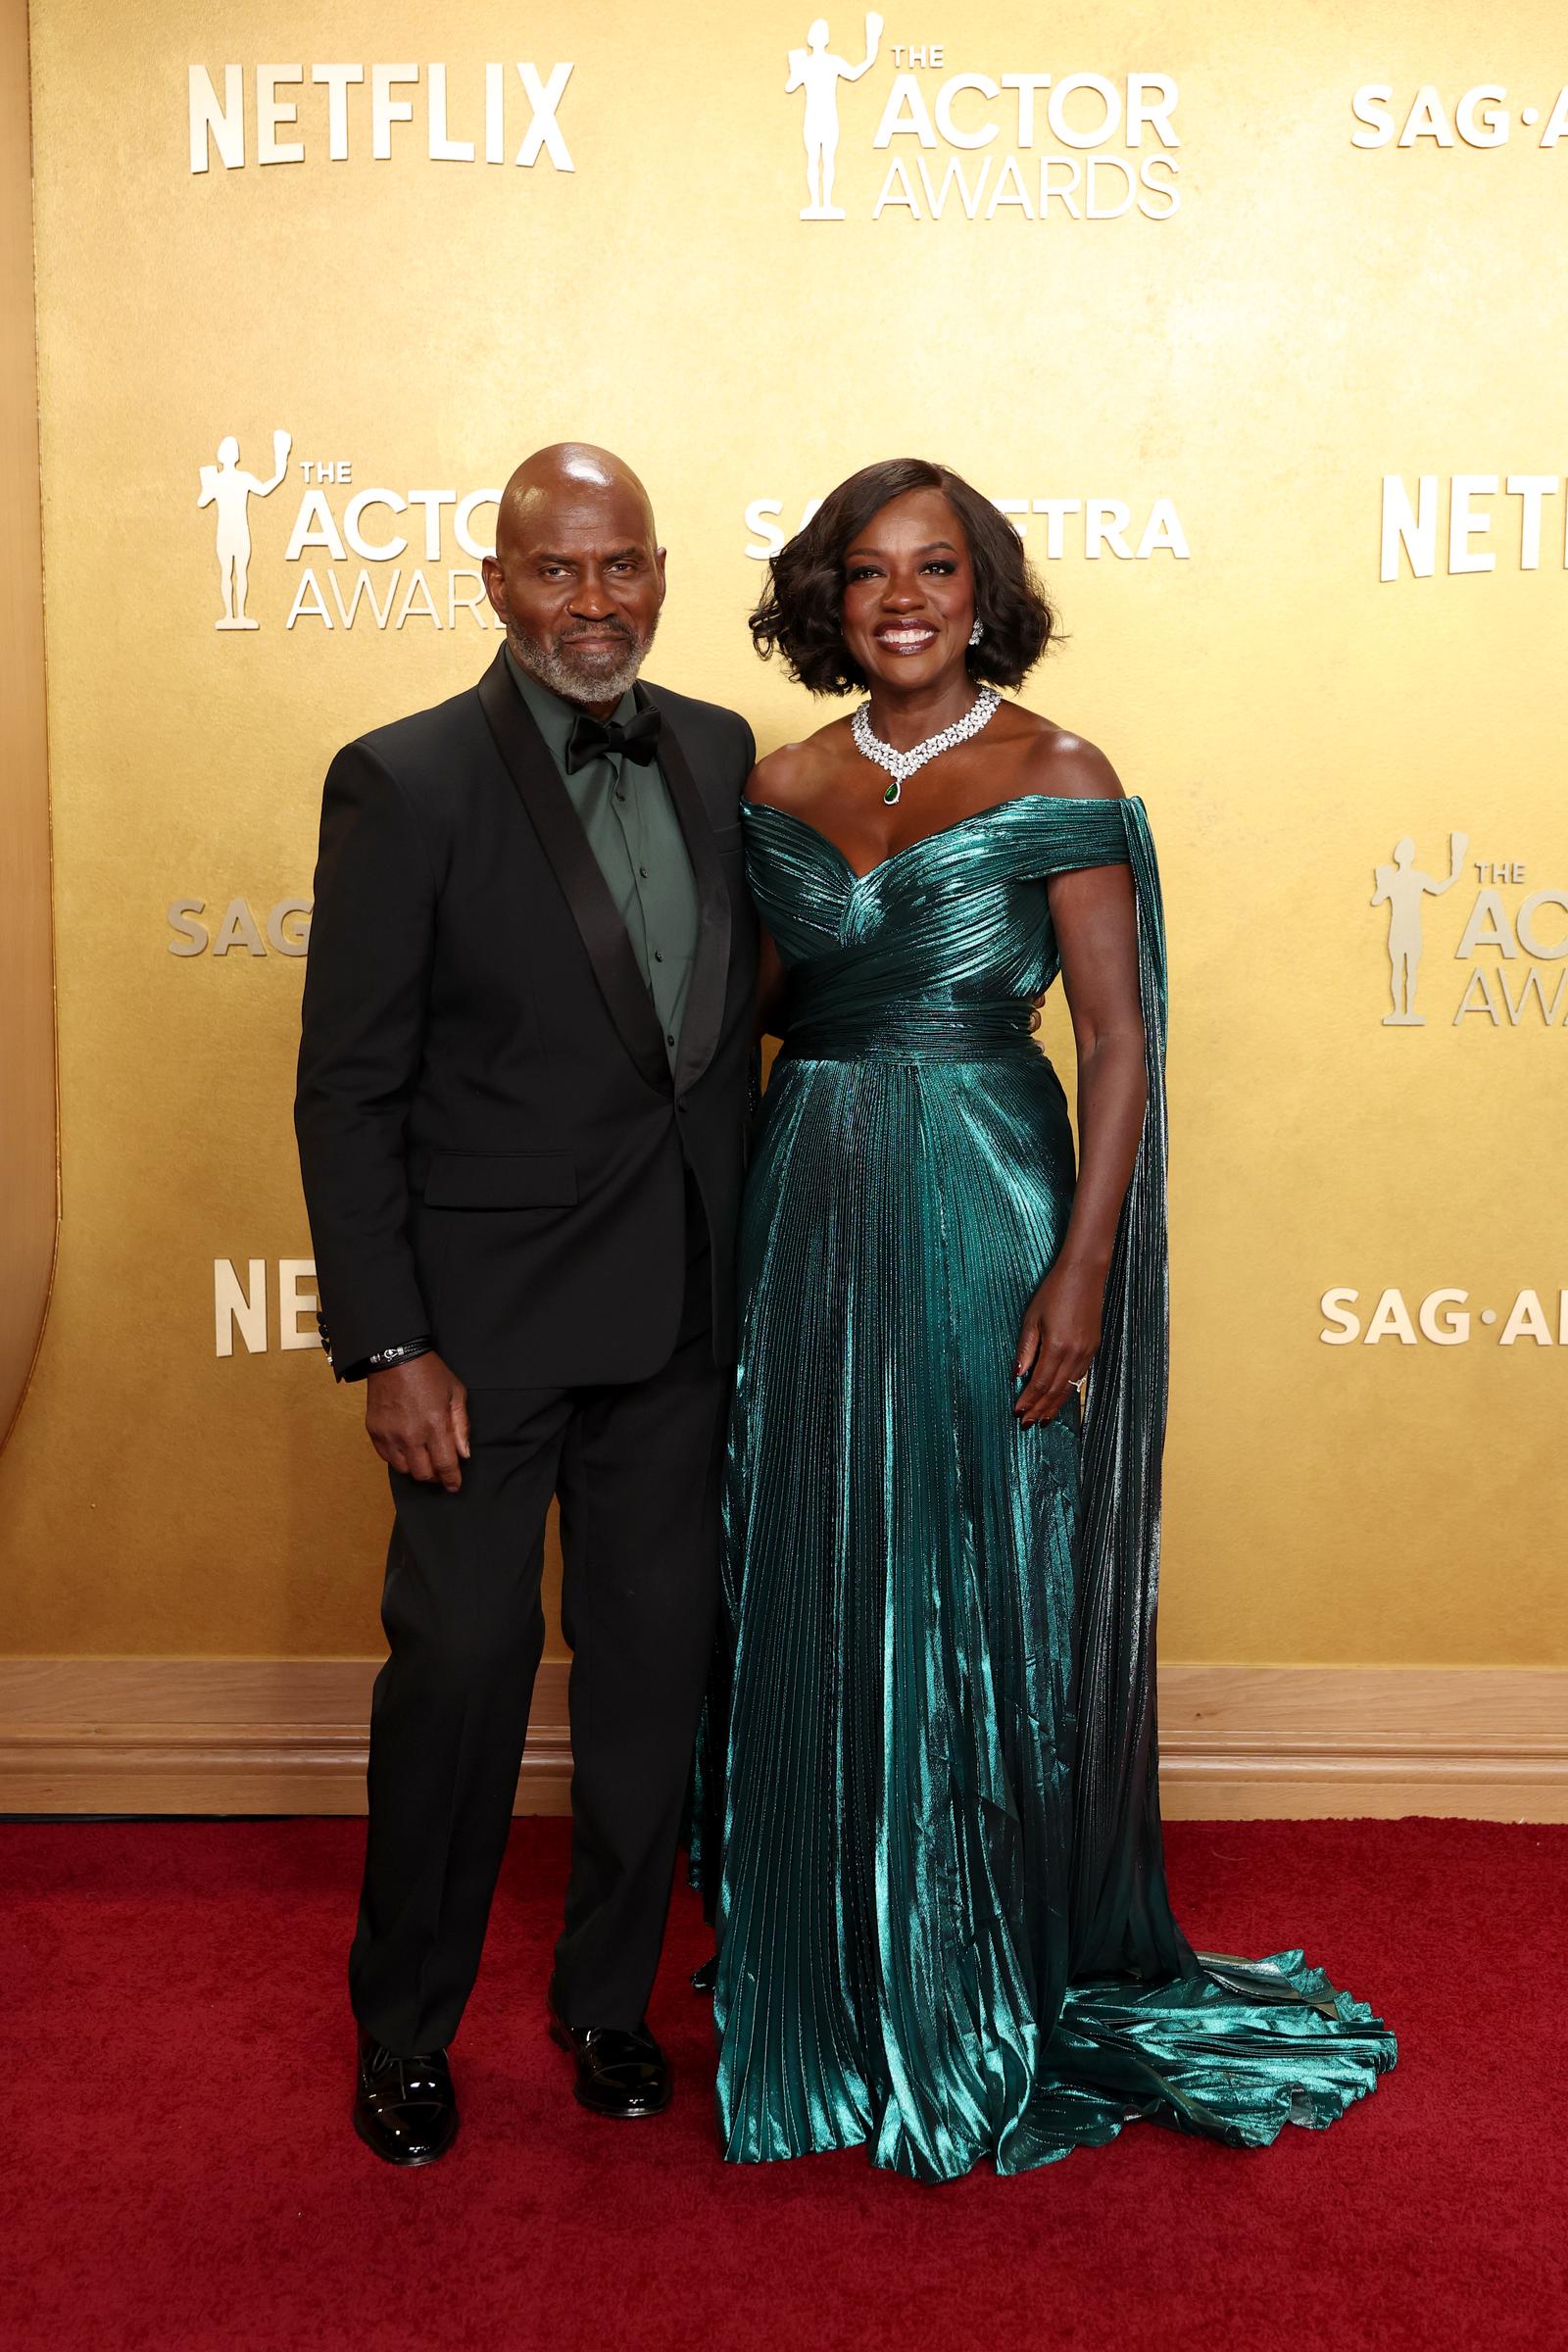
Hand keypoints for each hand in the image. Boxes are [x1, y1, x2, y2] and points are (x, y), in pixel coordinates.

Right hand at [366, 1352, 469, 1491]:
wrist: (394, 1356)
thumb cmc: (429, 1373)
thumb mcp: (456, 1393)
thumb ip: (461, 1426)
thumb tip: (464, 1454)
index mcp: (434, 1425)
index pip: (445, 1465)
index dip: (452, 1480)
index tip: (454, 1485)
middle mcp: (411, 1434)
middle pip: (423, 1474)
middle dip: (435, 1476)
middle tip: (440, 1469)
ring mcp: (390, 1434)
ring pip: (404, 1470)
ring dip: (416, 1468)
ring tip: (423, 1456)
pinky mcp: (375, 1431)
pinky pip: (387, 1458)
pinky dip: (398, 1458)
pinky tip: (406, 1447)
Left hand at [1014, 1258, 1104, 1425]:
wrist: (1085, 1274)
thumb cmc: (1054, 1292)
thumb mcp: (1032, 1318)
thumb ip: (1026, 1349)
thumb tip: (1017, 1375)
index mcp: (1057, 1346)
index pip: (1040, 1383)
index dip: (1029, 1401)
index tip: (1018, 1413)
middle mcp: (1075, 1354)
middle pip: (1055, 1390)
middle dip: (1040, 1409)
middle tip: (1027, 1425)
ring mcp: (1087, 1352)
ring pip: (1070, 1387)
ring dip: (1055, 1405)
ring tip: (1043, 1419)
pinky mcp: (1094, 1347)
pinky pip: (1080, 1376)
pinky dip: (1068, 1391)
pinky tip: (1060, 1398)